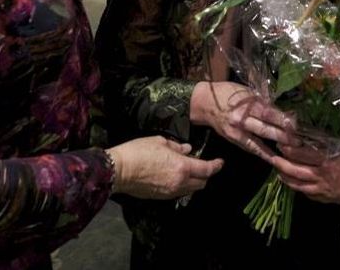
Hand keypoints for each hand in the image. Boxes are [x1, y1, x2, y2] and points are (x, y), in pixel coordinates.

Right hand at [107, 136, 222, 199]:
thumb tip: (187, 150)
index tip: (221, 162)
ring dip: (194, 182)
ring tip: (189, 171)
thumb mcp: (159, 142)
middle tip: (204, 165)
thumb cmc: (138, 152)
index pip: (206, 170)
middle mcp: (179, 182)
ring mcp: (170, 192)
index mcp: (182, 167)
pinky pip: (178, 193)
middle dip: (206, 175)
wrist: (118, 170)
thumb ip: (176, 147)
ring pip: (190, 190)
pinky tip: (176, 177)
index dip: (216, 166)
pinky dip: (182, 186)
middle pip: (201, 183)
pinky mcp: (160, 197)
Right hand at [189, 81, 298, 161]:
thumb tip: (281, 108)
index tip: (297, 123)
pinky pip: (251, 147)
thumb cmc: (227, 92)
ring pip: (260, 139)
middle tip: (300, 140)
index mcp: (246, 103)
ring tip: (293, 149)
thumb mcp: (245, 90)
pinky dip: (263, 153)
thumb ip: (261, 100)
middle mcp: (242, 118)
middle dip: (284, 134)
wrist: (204, 103)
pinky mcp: (234, 139)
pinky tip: (275, 158)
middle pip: (266, 127)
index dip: (283, 118)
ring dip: (277, 144)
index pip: (268, 112)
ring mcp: (237, 131)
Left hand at [271, 144, 339, 205]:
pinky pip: (311, 195)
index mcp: (326, 158)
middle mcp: (320, 173)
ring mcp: (323, 187)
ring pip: (299, 185)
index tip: (280, 142)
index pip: (301, 152)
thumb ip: (336, 141)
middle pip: (295, 170)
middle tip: (273, 158)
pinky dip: (302, 191)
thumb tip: (324, 132)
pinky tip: (299, 188)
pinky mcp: (328, 197)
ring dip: (287, 179)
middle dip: (282, 164)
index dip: (289, 148)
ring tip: (279, 174)